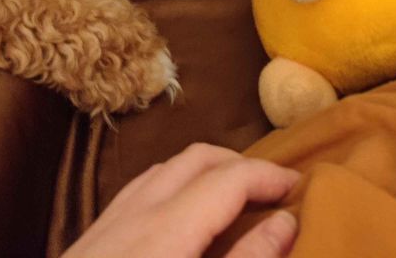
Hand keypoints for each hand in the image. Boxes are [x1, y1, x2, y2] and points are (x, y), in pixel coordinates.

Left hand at [62, 142, 299, 257]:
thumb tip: (284, 222)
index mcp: (168, 230)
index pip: (229, 178)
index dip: (270, 176)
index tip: (301, 186)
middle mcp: (137, 211)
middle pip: (198, 158)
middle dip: (242, 164)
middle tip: (275, 190)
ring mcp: (110, 220)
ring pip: (168, 167)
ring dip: (208, 170)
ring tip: (239, 197)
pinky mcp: (94, 236)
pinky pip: (143, 187)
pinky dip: (177, 183)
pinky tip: (186, 212)